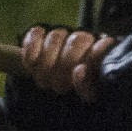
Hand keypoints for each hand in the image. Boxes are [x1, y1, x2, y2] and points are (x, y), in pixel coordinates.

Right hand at [2, 25, 119, 130]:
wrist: (55, 96)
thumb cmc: (78, 96)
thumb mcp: (89, 97)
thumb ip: (89, 87)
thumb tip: (79, 71)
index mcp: (101, 51)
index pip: (99, 46)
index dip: (86, 60)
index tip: (76, 75)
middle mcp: (83, 39)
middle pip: (75, 40)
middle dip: (64, 65)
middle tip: (59, 88)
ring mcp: (62, 36)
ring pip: (55, 36)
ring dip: (47, 61)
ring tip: (44, 82)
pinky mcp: (41, 37)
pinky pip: (36, 33)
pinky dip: (32, 46)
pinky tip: (31, 63)